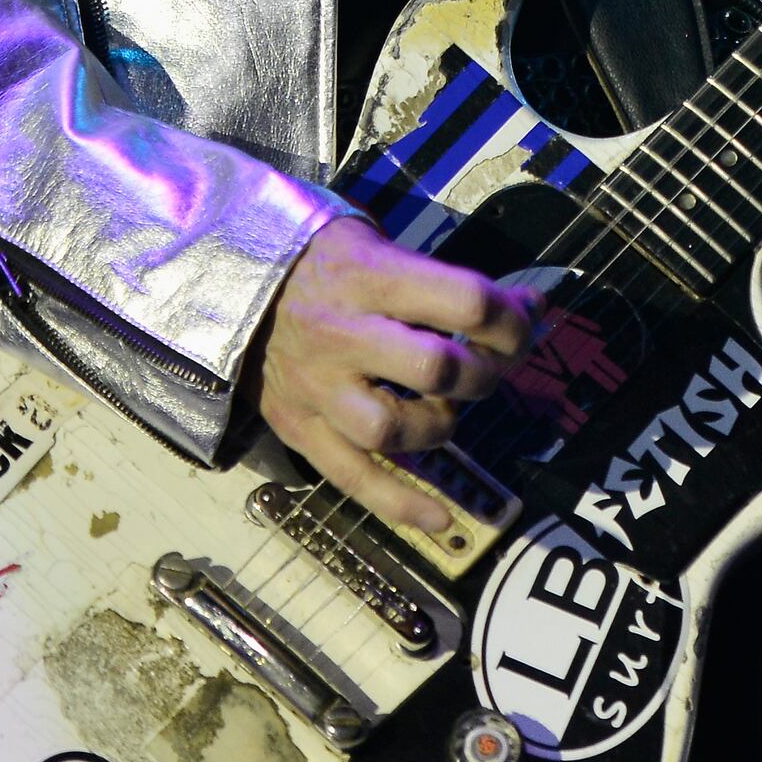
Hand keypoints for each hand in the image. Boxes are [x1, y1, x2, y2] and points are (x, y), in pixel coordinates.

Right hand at [249, 215, 532, 531]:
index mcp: (368, 276)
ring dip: (441, 426)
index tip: (522, 323)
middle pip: (434, 368)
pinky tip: (441, 517)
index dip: (510, 318)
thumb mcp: (381, 243)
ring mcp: (315, 387)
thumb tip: (535, 308)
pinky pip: (353, 478)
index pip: (463, 302)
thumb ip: (453, 282)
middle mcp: (340, 333)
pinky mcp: (297, 427)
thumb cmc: (322, 260)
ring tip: (446, 407)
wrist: (227, 281)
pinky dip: (401, 504)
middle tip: (488, 367)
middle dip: (482, 373)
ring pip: (391, 429)